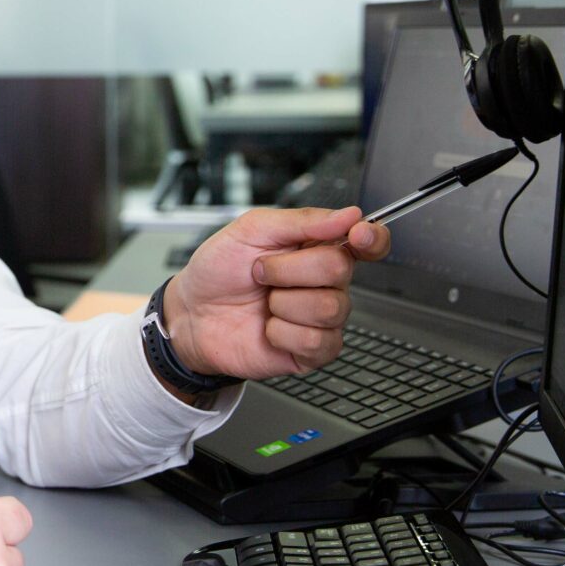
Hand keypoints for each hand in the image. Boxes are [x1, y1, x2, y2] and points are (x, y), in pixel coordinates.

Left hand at [165, 206, 389, 380]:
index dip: (372, 238)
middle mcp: (326, 283)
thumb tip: (349, 214)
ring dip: (283, 301)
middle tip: (262, 271)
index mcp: (316, 248)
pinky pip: (316, 340)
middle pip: (340, 269)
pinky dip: (281, 332)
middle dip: (290, 268)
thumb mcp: (250, 229)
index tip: (358, 234)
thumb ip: (301, 220)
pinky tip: (268, 327)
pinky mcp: (312, 351)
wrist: (192, 313)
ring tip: (264, 300)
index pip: (368, 242)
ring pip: (329, 307)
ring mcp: (321, 318)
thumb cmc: (218, 270)